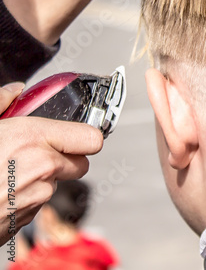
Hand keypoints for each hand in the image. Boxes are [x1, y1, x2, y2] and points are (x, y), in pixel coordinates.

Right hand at [0, 83, 102, 245]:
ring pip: (57, 184)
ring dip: (44, 178)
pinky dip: (27, 196)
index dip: (86, 135)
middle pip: (81, 163)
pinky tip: (2, 188)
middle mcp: (41, 168)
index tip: (79, 133)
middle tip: (42, 150)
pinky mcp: (25, 220)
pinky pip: (38, 203)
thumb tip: (16, 90)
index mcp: (31, 138)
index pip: (91, 138)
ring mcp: (35, 197)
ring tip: (10, 170)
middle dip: (67, 156)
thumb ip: (1, 103)